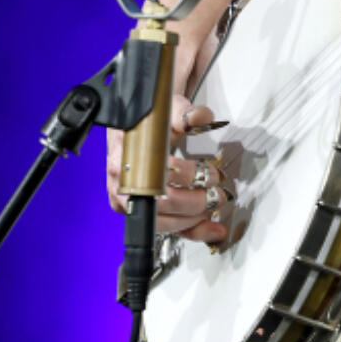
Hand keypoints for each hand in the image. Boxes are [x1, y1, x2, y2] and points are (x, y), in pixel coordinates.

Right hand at [106, 93, 229, 244]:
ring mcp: (127, 201)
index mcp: (124, 156)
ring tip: (214, 205)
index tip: (212, 173)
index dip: (189, 176)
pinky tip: (208, 227)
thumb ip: (184, 113)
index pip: (159, 174)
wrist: (129, 132)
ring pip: (162, 223)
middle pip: (161, 204)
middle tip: (218, 194)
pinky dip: (189, 230)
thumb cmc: (145, 124)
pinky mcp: (138, 213)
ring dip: (194, 219)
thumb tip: (200, 116)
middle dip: (196, 202)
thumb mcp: (164, 111)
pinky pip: (164, 228)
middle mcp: (122, 183)